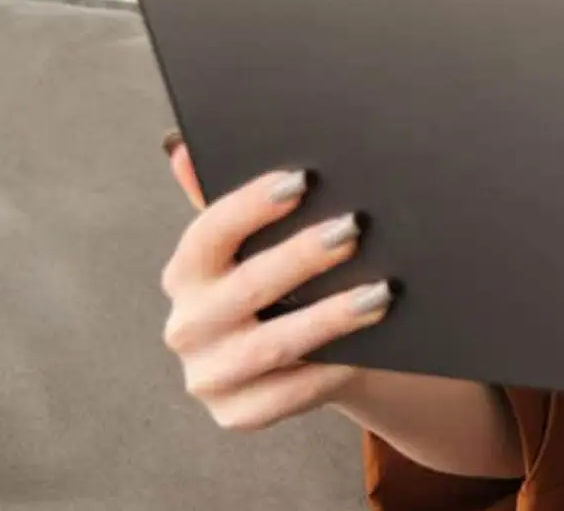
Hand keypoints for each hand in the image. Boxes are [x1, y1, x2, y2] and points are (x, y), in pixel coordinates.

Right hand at [158, 135, 392, 431]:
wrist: (306, 358)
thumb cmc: (285, 286)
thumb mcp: (261, 245)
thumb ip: (235, 204)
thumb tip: (182, 149)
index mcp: (186, 275)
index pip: (208, 234)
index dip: (251, 206)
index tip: (301, 180)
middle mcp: (187, 326)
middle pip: (246, 287)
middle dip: (302, 257)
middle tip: (354, 230)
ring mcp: (208, 375)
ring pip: (273, 345)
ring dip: (329, 317)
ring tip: (380, 293)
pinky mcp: (237, 414)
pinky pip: (289, 393)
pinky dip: (330, 370)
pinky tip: (368, 349)